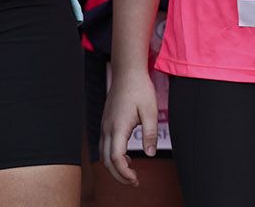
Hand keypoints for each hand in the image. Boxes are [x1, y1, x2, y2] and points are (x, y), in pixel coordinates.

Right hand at [99, 67, 157, 186]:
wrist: (127, 72)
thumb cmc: (140, 89)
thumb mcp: (151, 112)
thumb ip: (150, 134)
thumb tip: (150, 154)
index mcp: (118, 126)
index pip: (116, 157)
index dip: (124, 173)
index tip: (136, 180)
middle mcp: (107, 127)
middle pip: (106, 160)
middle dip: (118, 175)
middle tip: (135, 183)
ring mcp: (105, 124)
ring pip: (103, 153)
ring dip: (115, 167)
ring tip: (132, 174)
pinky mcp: (106, 122)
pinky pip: (105, 145)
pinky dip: (113, 156)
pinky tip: (127, 158)